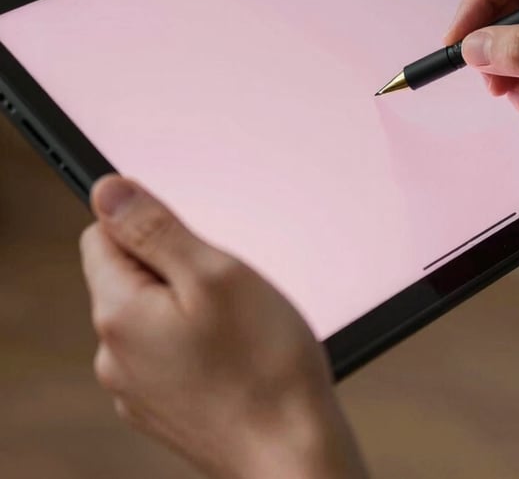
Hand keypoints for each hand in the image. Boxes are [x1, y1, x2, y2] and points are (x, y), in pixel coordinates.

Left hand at [80, 176, 366, 478]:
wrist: (292, 454)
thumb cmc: (264, 364)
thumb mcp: (214, 273)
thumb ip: (154, 228)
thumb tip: (107, 190)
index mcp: (119, 314)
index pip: (101, 235)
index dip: (149, 225)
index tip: (195, 243)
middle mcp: (114, 355)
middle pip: (128, 275)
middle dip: (175, 266)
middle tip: (228, 286)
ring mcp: (136, 388)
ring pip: (152, 314)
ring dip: (189, 304)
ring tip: (239, 324)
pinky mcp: (162, 408)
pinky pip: (167, 351)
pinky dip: (196, 340)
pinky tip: (235, 354)